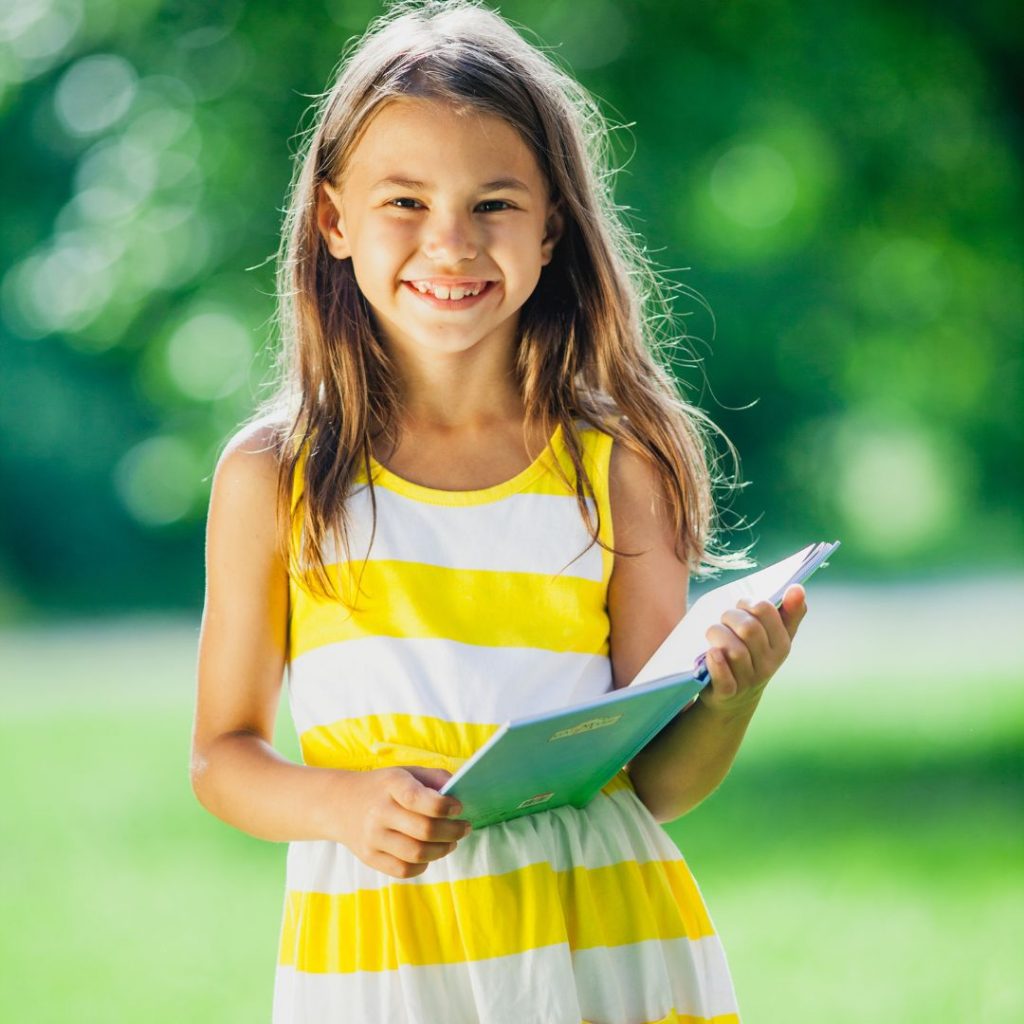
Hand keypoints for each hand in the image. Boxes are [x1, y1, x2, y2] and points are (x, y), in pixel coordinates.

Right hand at [326, 765, 471, 878]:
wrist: (340, 804)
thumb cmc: (384, 787)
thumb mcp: (406, 772)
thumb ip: (435, 778)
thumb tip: (460, 793)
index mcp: (391, 785)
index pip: (418, 799)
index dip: (444, 806)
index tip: (458, 808)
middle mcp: (379, 812)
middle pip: (424, 830)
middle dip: (453, 831)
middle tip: (464, 828)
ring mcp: (372, 838)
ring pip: (417, 853)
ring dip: (442, 850)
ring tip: (451, 842)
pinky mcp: (369, 857)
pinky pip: (403, 870)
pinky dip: (423, 864)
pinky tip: (429, 854)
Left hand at [700, 584, 806, 715]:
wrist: (735, 698)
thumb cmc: (753, 655)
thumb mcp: (774, 636)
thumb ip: (789, 611)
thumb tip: (798, 587)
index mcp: (782, 644)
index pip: (765, 609)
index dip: (747, 602)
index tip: (741, 607)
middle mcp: (769, 663)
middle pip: (748, 627)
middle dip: (729, 616)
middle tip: (724, 620)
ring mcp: (749, 679)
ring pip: (734, 649)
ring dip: (717, 635)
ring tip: (713, 635)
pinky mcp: (729, 692)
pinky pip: (724, 676)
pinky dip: (716, 663)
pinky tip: (711, 653)